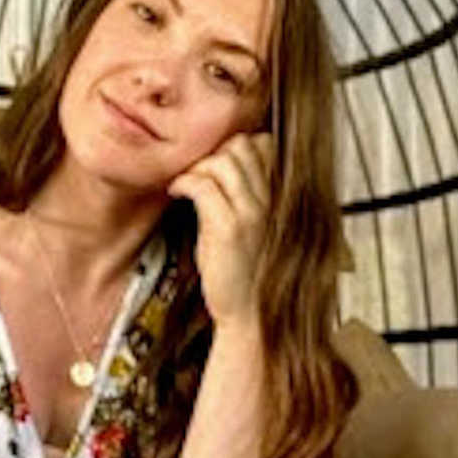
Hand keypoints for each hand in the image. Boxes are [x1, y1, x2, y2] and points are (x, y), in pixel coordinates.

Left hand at [167, 132, 273, 325]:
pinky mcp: (229, 228)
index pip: (263, 143)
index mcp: (280, 196)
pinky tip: (177, 193)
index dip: (234, 145)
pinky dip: (183, 183)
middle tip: (196, 170)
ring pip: (221, 161)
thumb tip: (224, 163)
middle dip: (212, 152)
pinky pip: (202, 185)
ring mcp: (251, 213)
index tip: (214, 161)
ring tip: (185, 183)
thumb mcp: (255, 226)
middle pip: (240, 145)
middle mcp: (271, 200)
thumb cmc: (247, 272)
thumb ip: (248, 193)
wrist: (251, 314)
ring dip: (196, 167)